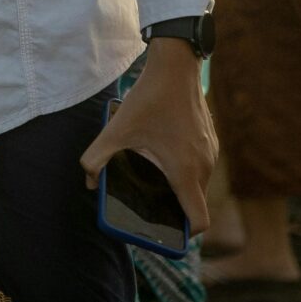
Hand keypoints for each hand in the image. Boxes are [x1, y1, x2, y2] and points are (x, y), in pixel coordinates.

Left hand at [79, 41, 214, 237]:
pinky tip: (162, 156)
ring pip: (198, 184)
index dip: (185, 234)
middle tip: (149, 206)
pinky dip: (185, 169)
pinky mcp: (212, 141)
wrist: (176, 67)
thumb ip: (96, 158)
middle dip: (175, 211)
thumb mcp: (116, 129)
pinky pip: (200, 166)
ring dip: (179, 187)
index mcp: (185, 172)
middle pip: (195, 204)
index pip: (199, 222)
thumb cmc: (149, 99)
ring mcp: (212, 154)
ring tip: (153, 179)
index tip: (166, 232)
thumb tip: (89, 181)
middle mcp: (204, 167)